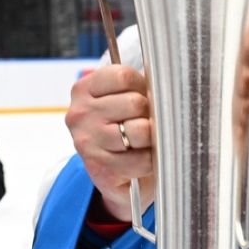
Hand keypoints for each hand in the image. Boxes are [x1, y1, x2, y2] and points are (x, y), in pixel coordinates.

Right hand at [65, 64, 153, 220]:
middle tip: (146, 122)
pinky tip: (143, 158)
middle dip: (149, 113)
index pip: (123, 76)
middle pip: (135, 103)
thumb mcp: (122, 98)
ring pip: (140, 131)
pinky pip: (141, 160)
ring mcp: (88, 143)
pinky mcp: (100, 169)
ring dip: (151, 137)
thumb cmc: (121, 127)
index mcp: (84, 90)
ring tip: (146, 140)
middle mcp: (81, 115)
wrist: (110, 171)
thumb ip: (138, 87)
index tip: (143, 96)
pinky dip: (150, 160)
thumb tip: (167, 89)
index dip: (142, 86)